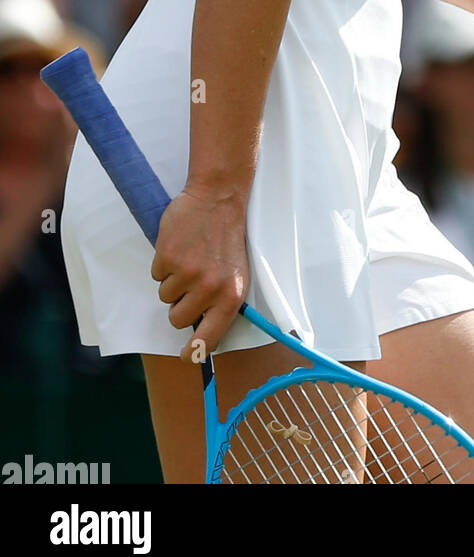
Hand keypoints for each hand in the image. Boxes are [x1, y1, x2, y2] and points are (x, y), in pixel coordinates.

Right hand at [151, 186, 248, 360]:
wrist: (218, 199)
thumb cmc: (226, 237)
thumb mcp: (235, 273)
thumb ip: (221, 302)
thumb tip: (203, 333)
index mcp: (231, 295)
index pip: (210, 337)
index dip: (194, 352)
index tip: (186, 357)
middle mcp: (210, 289)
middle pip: (178, 319)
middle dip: (179, 304)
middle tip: (191, 280)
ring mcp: (188, 274)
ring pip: (165, 297)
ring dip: (172, 281)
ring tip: (189, 258)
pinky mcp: (168, 258)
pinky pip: (156, 275)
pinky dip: (164, 264)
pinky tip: (180, 247)